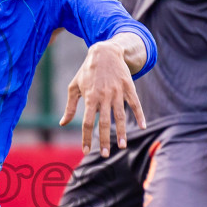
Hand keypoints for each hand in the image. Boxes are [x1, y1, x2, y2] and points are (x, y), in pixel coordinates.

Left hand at [61, 40, 146, 155]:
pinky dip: (140, 115)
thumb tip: (62, 123)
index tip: (86, 150)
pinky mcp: (129, 87)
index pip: (87, 122)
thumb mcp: (74, 87)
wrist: (105, 52)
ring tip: (122, 146)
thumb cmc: (87, 71)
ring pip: (120, 116)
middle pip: (104, 123)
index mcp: (90, 98)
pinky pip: (135, 104)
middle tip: (105, 155)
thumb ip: (70, 106)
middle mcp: (104, 96)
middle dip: (104, 140)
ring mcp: (117, 92)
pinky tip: (143, 126)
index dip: (86, 137)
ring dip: (121, 132)